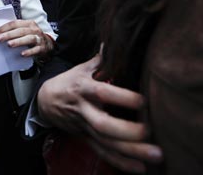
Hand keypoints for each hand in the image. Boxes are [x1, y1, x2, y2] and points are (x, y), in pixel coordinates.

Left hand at [0, 19, 53, 57]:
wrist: (48, 45)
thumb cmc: (32, 37)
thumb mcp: (25, 31)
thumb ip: (15, 31)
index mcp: (28, 23)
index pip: (15, 23)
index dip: (5, 28)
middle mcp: (34, 30)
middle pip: (21, 31)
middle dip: (9, 34)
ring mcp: (39, 38)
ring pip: (28, 38)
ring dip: (18, 41)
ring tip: (9, 44)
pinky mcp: (42, 48)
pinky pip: (35, 50)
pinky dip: (29, 52)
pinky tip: (22, 54)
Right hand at [37, 55, 162, 172]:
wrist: (46, 101)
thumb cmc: (70, 82)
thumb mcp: (82, 68)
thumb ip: (103, 59)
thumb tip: (117, 39)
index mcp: (84, 89)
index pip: (103, 93)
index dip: (122, 98)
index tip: (144, 101)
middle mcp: (84, 110)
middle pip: (103, 124)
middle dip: (127, 131)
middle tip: (150, 132)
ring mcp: (85, 127)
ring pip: (106, 143)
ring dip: (131, 152)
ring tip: (156, 156)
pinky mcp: (86, 139)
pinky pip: (103, 153)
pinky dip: (121, 163)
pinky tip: (140, 169)